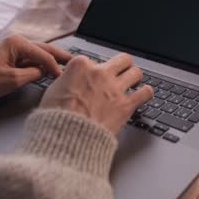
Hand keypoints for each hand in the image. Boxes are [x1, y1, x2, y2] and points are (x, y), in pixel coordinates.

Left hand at [0, 34, 71, 101]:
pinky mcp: (8, 57)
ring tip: (66, 65)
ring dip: (51, 59)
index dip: (56, 66)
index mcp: (17, 43)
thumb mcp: (11, 80)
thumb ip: (33, 74)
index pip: (44, 55)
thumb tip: (45, 71)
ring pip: (38, 53)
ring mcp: (12, 49)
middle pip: (44, 49)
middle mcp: (16, 42)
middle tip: (76, 62)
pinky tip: (48, 69)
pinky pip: (29, 59)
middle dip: (60, 56)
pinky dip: (40, 63)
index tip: (64, 77)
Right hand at [39, 53, 153, 134]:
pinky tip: (144, 95)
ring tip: (134, 83)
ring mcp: (115, 88)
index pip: (93, 60)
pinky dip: (146, 93)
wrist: (66, 138)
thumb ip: (66, 81)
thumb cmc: (55, 118)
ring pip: (136, 72)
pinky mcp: (126, 105)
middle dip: (122, 66)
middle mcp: (100, 73)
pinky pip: (145, 92)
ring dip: (135, 78)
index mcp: (80, 66)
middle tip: (121, 73)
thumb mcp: (52, 92)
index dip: (94, 70)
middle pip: (122, 60)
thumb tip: (69, 81)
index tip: (94, 77)